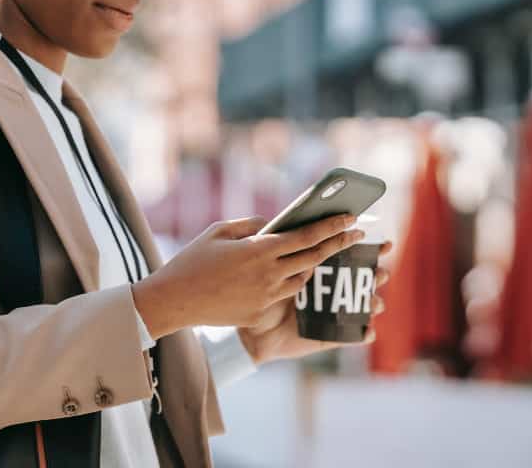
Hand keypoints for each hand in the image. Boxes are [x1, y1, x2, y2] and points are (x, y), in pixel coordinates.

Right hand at [132, 214, 363, 339]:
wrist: (175, 301)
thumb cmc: (193, 261)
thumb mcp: (219, 231)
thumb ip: (251, 225)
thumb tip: (273, 224)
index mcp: (259, 250)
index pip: (307, 236)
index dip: (332, 227)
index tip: (352, 219)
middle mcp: (268, 274)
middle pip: (314, 257)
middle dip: (339, 244)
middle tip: (356, 234)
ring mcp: (266, 296)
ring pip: (303, 277)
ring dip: (314, 264)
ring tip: (320, 253)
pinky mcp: (260, 312)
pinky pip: (286, 294)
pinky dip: (293, 281)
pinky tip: (292, 272)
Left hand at [236, 241, 392, 365]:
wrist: (250, 328)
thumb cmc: (259, 293)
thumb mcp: (274, 268)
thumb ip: (289, 251)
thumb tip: (308, 235)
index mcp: (322, 270)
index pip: (352, 256)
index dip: (372, 249)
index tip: (386, 243)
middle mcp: (332, 291)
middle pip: (364, 280)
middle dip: (378, 275)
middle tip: (381, 272)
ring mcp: (333, 315)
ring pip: (362, 307)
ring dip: (374, 302)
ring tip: (374, 301)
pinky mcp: (329, 336)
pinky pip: (351, 336)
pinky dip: (363, 334)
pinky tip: (368, 330)